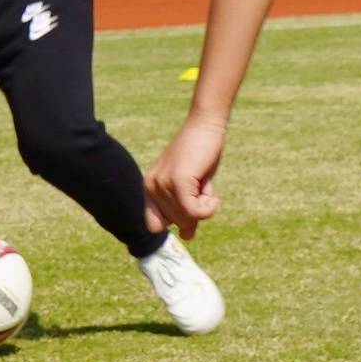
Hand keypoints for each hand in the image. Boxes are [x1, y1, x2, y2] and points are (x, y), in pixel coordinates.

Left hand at [143, 112, 225, 238]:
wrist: (206, 124)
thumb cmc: (201, 153)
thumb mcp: (193, 186)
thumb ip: (186, 209)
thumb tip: (187, 236)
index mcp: (150, 188)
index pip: (154, 225)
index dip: (175, 221)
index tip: (192, 205)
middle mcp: (151, 187)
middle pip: (177, 223)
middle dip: (196, 210)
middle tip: (202, 184)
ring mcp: (163, 184)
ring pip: (187, 218)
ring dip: (205, 204)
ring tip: (204, 181)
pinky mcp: (177, 181)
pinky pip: (194, 212)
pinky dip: (208, 206)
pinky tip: (210, 187)